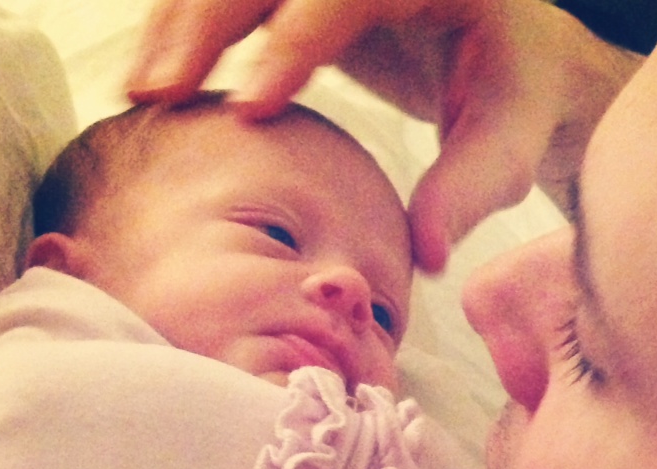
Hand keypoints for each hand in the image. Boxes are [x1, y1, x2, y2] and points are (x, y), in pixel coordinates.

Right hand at [128, 0, 639, 269]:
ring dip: (183, 24)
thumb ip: (467, 194)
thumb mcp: (505, 148)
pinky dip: (193, 28)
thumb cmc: (515, 99)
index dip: (295, 43)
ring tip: (142, 91)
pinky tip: (159, 77)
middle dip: (208, 23)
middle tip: (162, 92)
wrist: (512, 54)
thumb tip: (424, 257)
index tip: (252, 105)